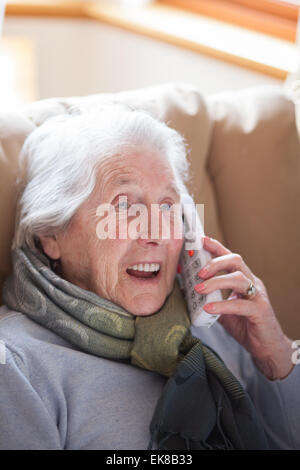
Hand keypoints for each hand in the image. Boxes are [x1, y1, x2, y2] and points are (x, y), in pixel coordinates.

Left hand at [194, 236, 293, 380]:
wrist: (266, 347)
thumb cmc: (244, 325)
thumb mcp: (223, 309)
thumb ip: (209, 297)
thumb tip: (187, 290)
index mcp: (243, 279)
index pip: (229, 257)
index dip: (216, 247)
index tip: (200, 240)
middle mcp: (252, 282)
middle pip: (235, 261)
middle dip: (215, 262)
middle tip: (198, 271)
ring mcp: (258, 295)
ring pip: (238, 279)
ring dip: (216, 282)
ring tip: (199, 288)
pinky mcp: (260, 311)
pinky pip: (240, 304)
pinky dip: (222, 305)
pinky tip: (208, 308)